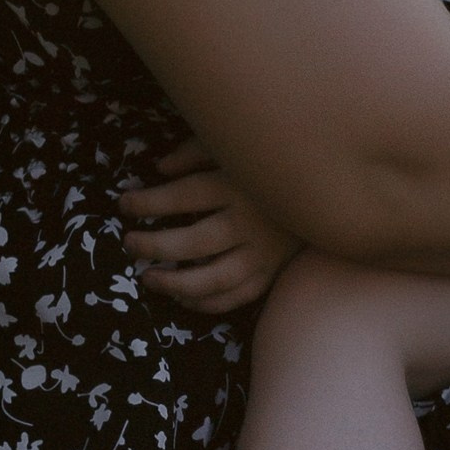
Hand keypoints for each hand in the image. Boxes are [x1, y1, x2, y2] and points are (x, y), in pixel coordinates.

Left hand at [118, 136, 299, 317]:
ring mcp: (264, 251)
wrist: (326, 187)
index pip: (183, 196)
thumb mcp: (233, 145)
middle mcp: (250, 221)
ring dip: (176, 284)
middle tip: (129, 244)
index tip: (124, 203)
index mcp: (237, 183)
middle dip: (154, 246)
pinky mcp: (272, 270)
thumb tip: (159, 168)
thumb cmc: (269, 160)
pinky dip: (209, 304)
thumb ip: (196, 151)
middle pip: (193, 242)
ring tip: (148, 279)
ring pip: (215, 278)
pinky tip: (183, 299)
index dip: (148, 202)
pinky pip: (238, 296)